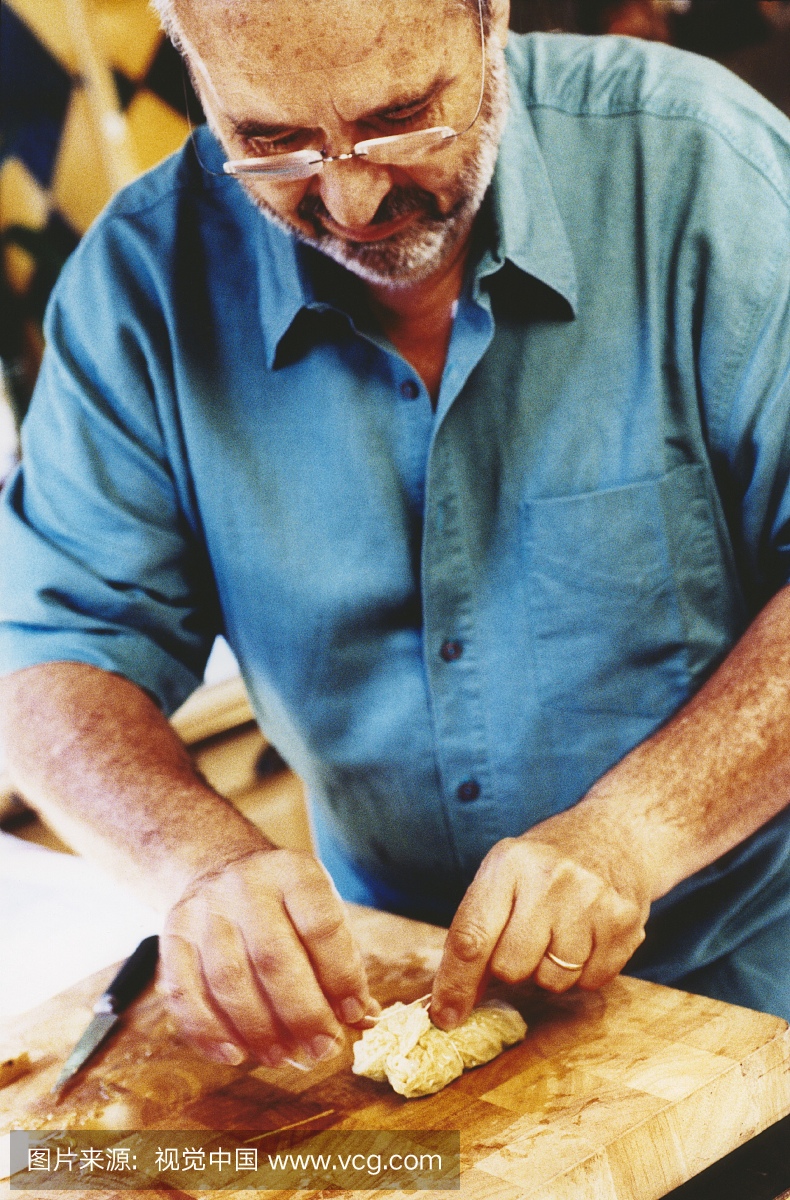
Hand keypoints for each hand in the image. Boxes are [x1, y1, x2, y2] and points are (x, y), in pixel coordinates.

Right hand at [159, 847, 377, 1066]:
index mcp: (294, 872)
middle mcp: (246, 884)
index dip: (341, 976)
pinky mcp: (172, 934)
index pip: (321, 926)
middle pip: (273, 958)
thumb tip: (364, 1020)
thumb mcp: (319, 914)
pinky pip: (183, 992)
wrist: (221, 868)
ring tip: (281, 1056)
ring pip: (228, 980)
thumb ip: (340, 963)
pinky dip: (208, 1031)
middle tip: (322, 1050)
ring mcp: (204, 909)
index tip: (353, 1013)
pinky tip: (233, 1054)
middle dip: (301, 1014)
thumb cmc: (284, 906)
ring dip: (257, 1030)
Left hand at [430, 805, 651, 1028]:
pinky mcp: (623, 924)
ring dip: (549, 970)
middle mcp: (549, 880)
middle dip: (512, 966)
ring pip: (551, 982)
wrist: (614, 836)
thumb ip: (476, 931)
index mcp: (508, 864)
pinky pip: (589, 983)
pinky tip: (586, 934)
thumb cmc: (545, 865)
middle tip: (526, 937)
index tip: (445, 1017)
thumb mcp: (503, 876)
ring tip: (560, 930)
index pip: (471, 938)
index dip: (455, 985)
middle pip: (510, 969)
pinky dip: (583, 971)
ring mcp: (591, 901)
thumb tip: (452, 1002)